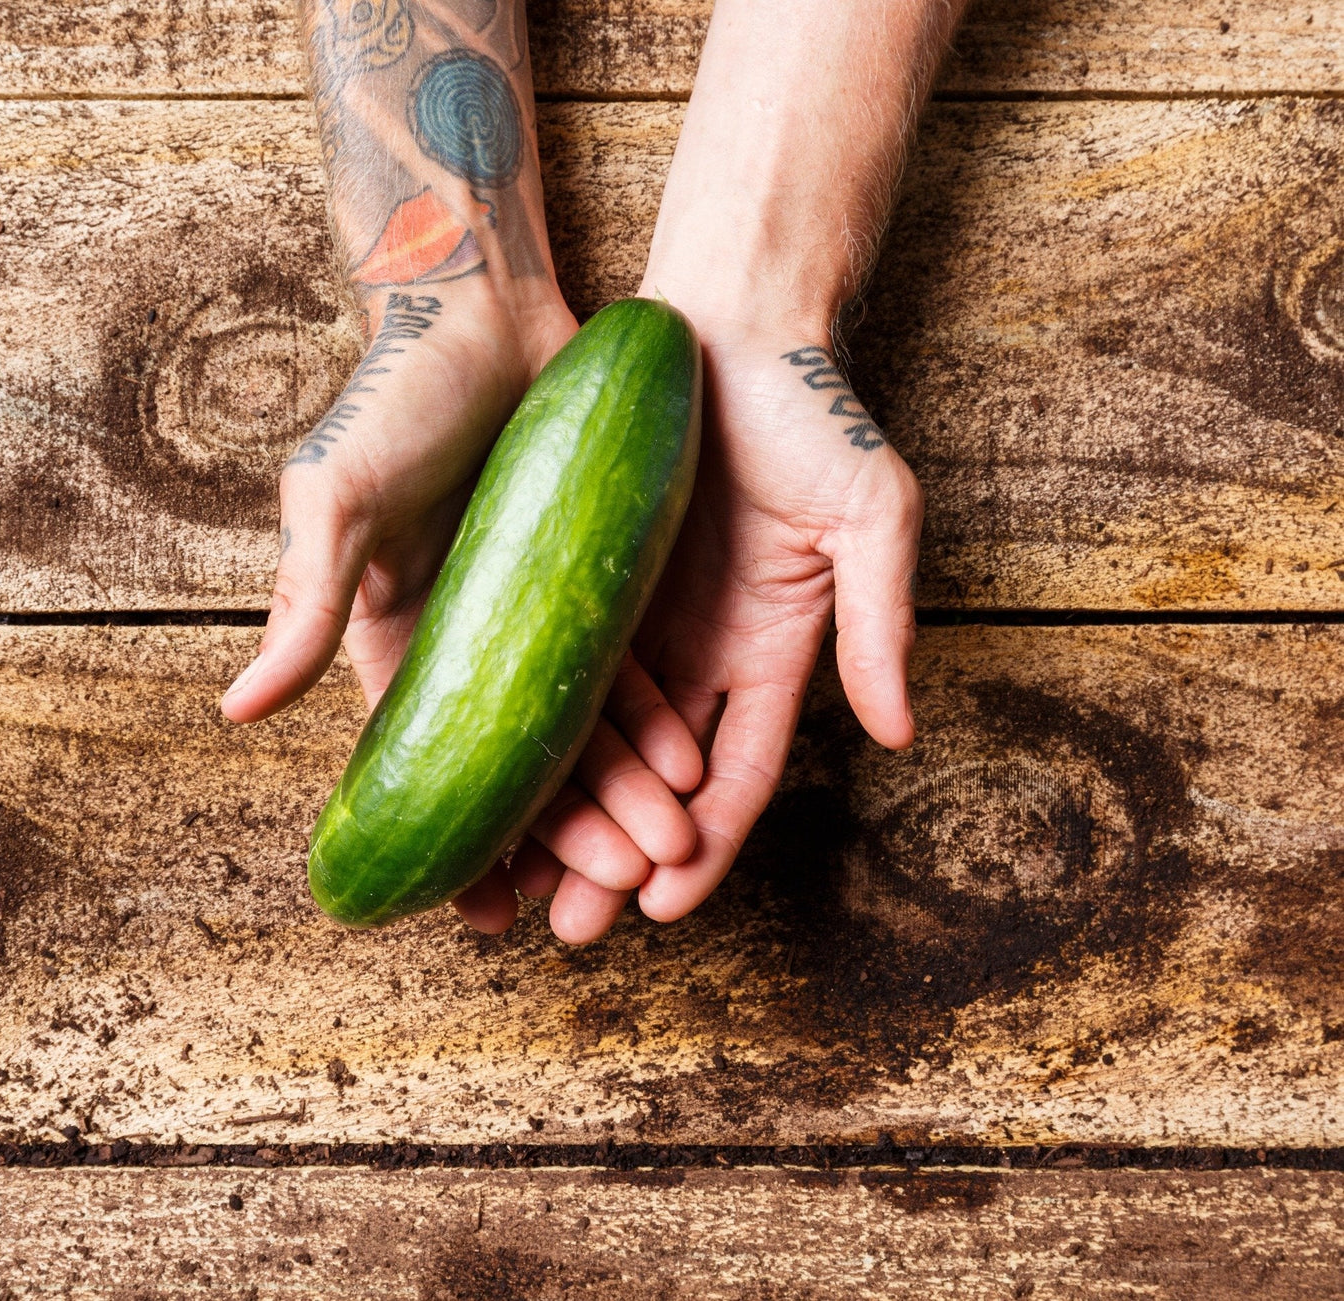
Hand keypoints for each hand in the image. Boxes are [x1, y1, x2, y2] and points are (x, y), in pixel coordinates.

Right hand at [221, 277, 701, 937]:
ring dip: (620, 791)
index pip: (427, 766)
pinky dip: (651, 717)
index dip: (458, 841)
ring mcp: (533, 614)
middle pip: (518, 760)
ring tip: (665, 847)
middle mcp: (468, 641)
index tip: (490, 913)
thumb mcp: (339, 497)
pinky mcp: (591, 577)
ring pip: (581, 726)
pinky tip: (686, 763)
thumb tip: (240, 709)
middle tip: (615, 884)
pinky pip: (626, 664)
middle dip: (566, 830)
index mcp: (396, 639)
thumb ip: (303, 602)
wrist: (482, 308)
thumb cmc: (397, 397)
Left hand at [534, 316, 921, 934]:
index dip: (705, 845)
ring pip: (594, 739)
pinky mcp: (586, 577)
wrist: (731, 325)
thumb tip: (899, 732)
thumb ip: (882, 624)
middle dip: (617, 855)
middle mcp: (703, 653)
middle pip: (655, 779)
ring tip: (514, 879)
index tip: (662, 905)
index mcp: (773, 651)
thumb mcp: (872, 518)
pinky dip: (525, 725)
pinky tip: (486, 774)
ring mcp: (641, 619)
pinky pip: (551, 664)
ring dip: (560, 810)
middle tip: (571, 928)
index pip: (738, 775)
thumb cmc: (814, 411)